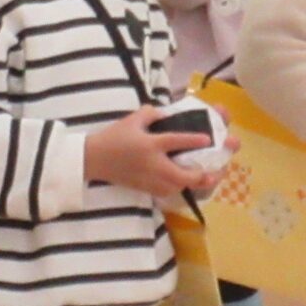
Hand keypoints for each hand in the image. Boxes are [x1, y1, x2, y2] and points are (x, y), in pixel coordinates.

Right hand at [85, 106, 231, 197]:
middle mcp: (152, 164)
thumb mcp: (131, 120)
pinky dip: (177, 189)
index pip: (175, 141)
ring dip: (191, 185)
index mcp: (149, 145)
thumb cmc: (113, 137)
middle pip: (180, 175)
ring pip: (175, 187)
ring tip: (205, 180)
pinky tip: (184, 185)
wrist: (92, 159)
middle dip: (199, 176)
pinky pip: (165, 192)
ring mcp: (148, 178)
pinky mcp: (143, 187)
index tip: (207, 139)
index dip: (193, 140)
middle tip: (213, 172)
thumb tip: (166, 113)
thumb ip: (151, 113)